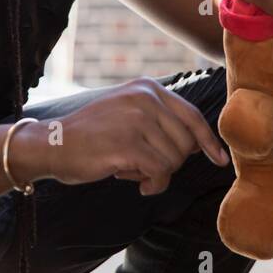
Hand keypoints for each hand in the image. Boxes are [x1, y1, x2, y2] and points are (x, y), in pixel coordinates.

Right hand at [14, 79, 229, 195]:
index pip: (192, 116)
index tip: (219, 160)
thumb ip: (159, 119)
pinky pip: (159, 173)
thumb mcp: (127, 112)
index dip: (208, 141)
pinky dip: (152, 184)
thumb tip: (199, 144)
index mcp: (147, 87)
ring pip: (173, 161)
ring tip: (131, 169)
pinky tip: (134, 182)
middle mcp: (145, 98)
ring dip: (156, 174)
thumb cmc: (91, 135)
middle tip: (143, 166)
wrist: (53, 143)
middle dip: (170, 163)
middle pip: (185, 143)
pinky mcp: (129, 144)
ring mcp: (137, 120)